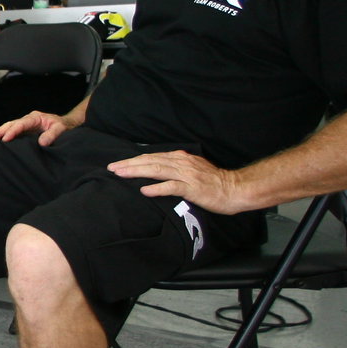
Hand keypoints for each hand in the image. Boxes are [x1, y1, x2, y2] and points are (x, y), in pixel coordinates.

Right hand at [0, 111, 72, 146]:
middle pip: (10, 124)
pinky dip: (5, 137)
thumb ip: (52, 135)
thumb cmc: (64, 126)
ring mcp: (26, 125)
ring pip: (10, 127)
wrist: (67, 125)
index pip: (20, 124)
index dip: (12, 131)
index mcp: (35, 117)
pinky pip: (13, 133)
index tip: (6, 139)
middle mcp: (28, 120)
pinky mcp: (26, 131)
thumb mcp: (61, 129)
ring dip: (0, 134)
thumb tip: (42, 143)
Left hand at [106, 149, 243, 212]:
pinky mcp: (193, 188)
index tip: (118, 164)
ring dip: (137, 172)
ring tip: (121, 174)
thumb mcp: (192, 170)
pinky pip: (172, 187)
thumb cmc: (213, 182)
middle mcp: (182, 163)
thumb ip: (175, 168)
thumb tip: (155, 170)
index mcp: (180, 158)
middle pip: (150, 161)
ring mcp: (187, 175)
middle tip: (112, 168)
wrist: (234, 189)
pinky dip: (157, 188)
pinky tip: (144, 190)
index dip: (134, 160)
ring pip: (157, 170)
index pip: (152, 157)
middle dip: (129, 164)